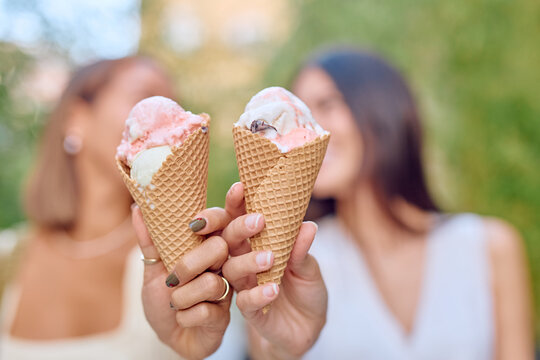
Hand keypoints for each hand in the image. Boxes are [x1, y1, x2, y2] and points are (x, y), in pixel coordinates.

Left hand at [131, 198, 242, 359]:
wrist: (169, 338)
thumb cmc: (164, 300)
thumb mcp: (154, 270)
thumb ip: (150, 242)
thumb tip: (137, 209)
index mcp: (208, 248)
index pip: (222, 222)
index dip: (214, 217)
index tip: (195, 225)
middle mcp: (222, 265)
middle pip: (219, 248)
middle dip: (189, 264)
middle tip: (173, 279)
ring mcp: (226, 290)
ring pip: (211, 283)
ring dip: (182, 298)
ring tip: (174, 304)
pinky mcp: (224, 316)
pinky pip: (205, 311)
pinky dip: (185, 317)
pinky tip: (184, 319)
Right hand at [220, 183, 327, 359]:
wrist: (309, 326)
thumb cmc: (306, 287)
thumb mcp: (309, 266)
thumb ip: (302, 249)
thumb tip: (307, 226)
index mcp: (254, 243)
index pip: (238, 219)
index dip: (236, 203)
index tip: (240, 187)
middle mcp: (243, 261)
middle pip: (228, 240)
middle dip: (239, 228)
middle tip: (258, 220)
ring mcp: (244, 285)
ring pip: (233, 269)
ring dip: (250, 261)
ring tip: (270, 258)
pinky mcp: (249, 310)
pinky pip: (246, 302)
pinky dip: (258, 294)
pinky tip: (273, 289)